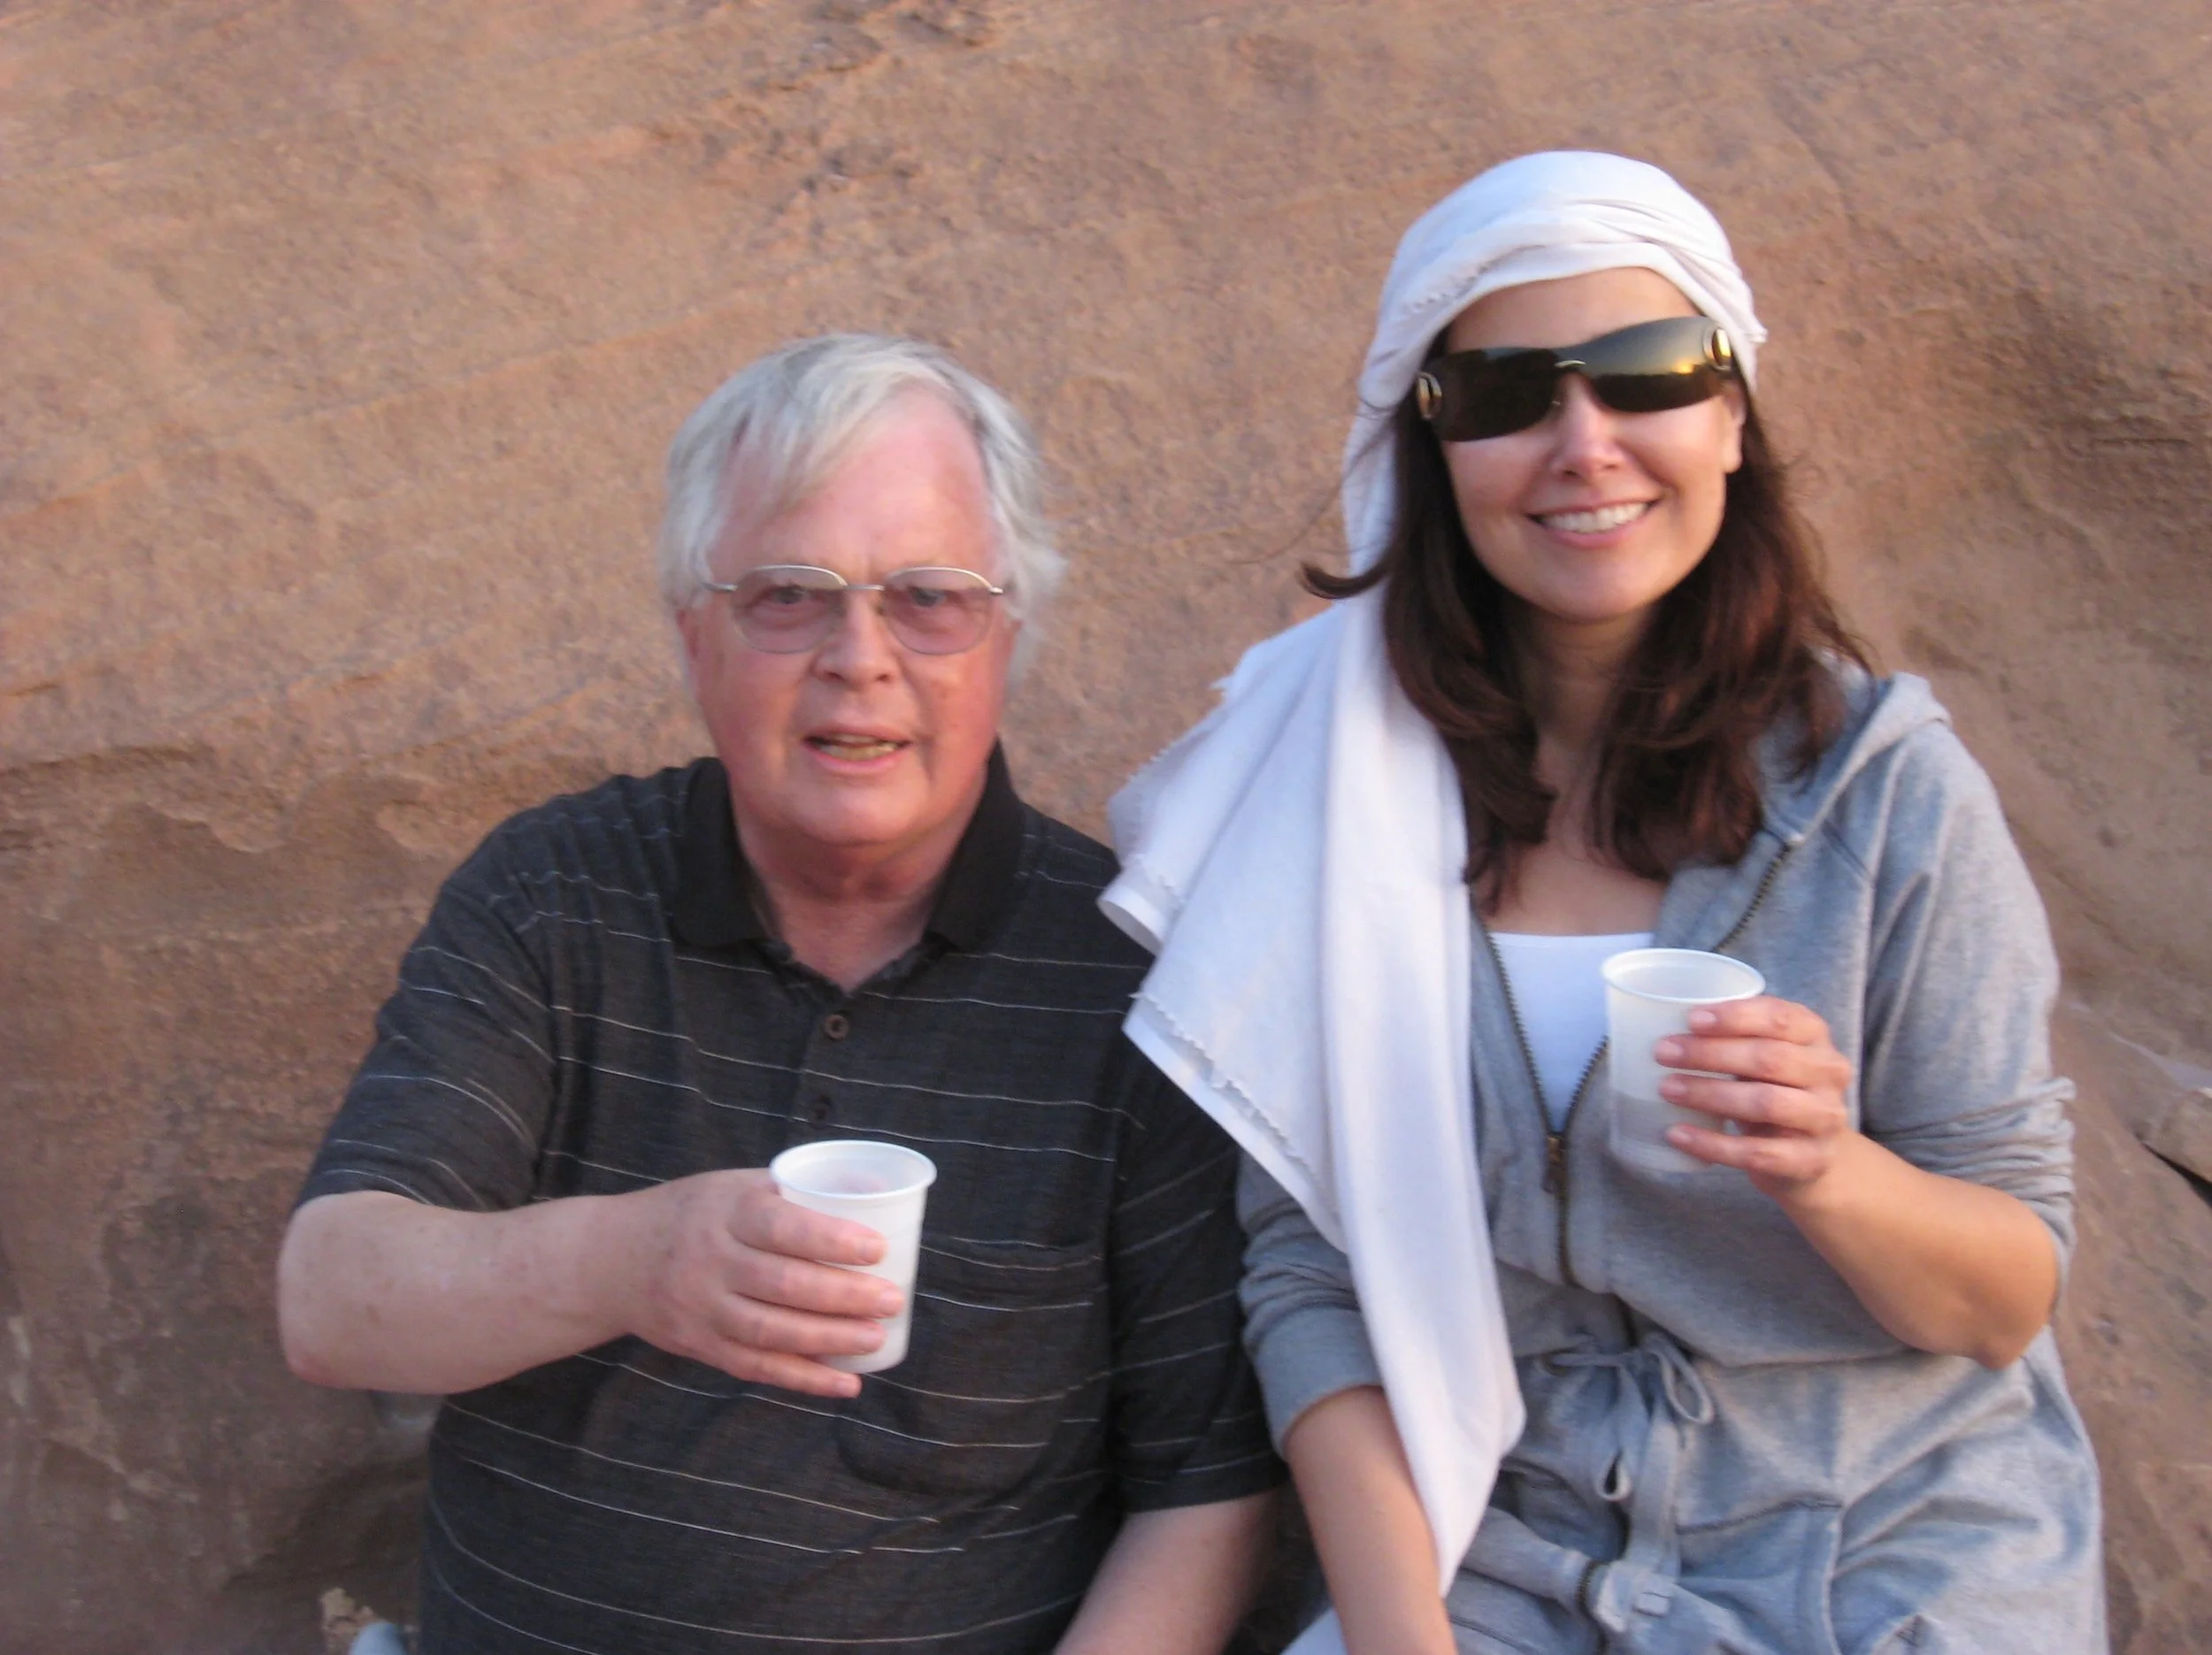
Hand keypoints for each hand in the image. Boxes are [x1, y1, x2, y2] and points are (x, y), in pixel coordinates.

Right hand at [617, 1169, 899, 1397]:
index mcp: (727, 1211)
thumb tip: (878, 1186)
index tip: (878, 1249)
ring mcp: (702, 1308)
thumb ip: (796, 1191)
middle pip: (783, 1284)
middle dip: (845, 1296)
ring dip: (829, 1340)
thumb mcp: (736, 1186)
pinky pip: (755, 1367)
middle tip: (892, 1300)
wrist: (614, 1259)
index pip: (783, 1227)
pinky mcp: (699, 1345)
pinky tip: (844, 1384)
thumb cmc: (697, 1214)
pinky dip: (803, 1379)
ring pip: (771, 1331)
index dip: (832, 1240)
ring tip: (876, 1339)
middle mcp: (711, 1260)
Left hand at [1654, 995, 1856, 1199]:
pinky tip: (1678, 1134)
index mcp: (1814, 1035)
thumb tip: (1666, 1028)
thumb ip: (1734, 1036)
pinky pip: (1758, 1153)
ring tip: (1666, 1089)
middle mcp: (1829, 1073)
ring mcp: (1824, 1118)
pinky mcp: (1811, 1160)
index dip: (1735, 1017)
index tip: (1691, 1019)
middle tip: (1663, 1052)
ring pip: (1766, 1103)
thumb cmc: (1776, 1088)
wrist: (1816, 1153)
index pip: (1780, 1018)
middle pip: (1770, 1059)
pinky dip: (1712, 1144)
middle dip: (1711, 1054)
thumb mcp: (1764, 1054)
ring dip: (1710, 1094)